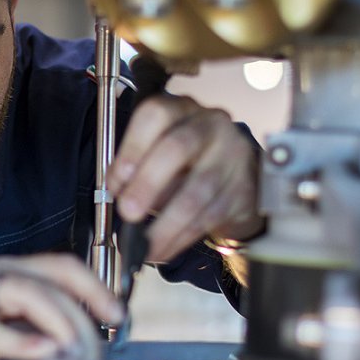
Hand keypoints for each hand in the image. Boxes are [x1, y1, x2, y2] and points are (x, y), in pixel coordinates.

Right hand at [0, 254, 122, 359]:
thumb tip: (66, 343)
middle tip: (104, 336)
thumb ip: (23, 328)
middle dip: (86, 305)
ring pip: (25, 293)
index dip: (92, 286)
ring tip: (79, 345)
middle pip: (49, 277)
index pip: (58, 266)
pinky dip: (20, 341)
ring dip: (60, 320)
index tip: (116, 313)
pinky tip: (42, 351)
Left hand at [109, 94, 263, 264]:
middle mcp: (210, 125)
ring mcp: (232, 155)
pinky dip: (181, 237)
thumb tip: (119, 195)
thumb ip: (137, 168)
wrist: (237, 177)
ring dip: (165, 224)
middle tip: (128, 213)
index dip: (131, 149)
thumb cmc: (188, 163)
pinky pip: (209, 216)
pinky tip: (163, 249)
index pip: (155, 114)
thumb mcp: (158, 155)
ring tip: (144, 245)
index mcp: (181, 109)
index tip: (115, 183)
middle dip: (148, 184)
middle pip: (179, 147)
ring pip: (197, 190)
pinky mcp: (244, 187)